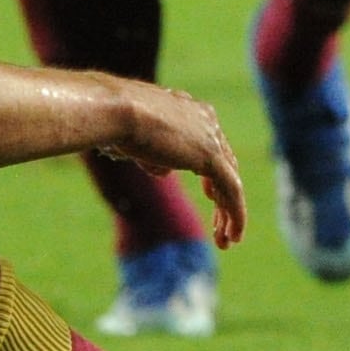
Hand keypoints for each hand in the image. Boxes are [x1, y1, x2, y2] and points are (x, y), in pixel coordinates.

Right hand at [103, 85, 247, 246]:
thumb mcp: (134, 138)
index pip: (210, 145)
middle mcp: (205, 120)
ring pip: (230, 180)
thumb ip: (151, 152)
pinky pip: (231, 190)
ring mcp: (210, 137)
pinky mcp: (210, 156)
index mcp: (189, 111)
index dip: (212, 173)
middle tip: (220, 223)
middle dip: (222, 196)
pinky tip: (232, 236)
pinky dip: (235, 214)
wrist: (118, 110)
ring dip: (230, 212)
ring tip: (226, 240)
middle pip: (225, 163)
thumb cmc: (113, 120)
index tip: (210, 195)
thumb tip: (163, 169)